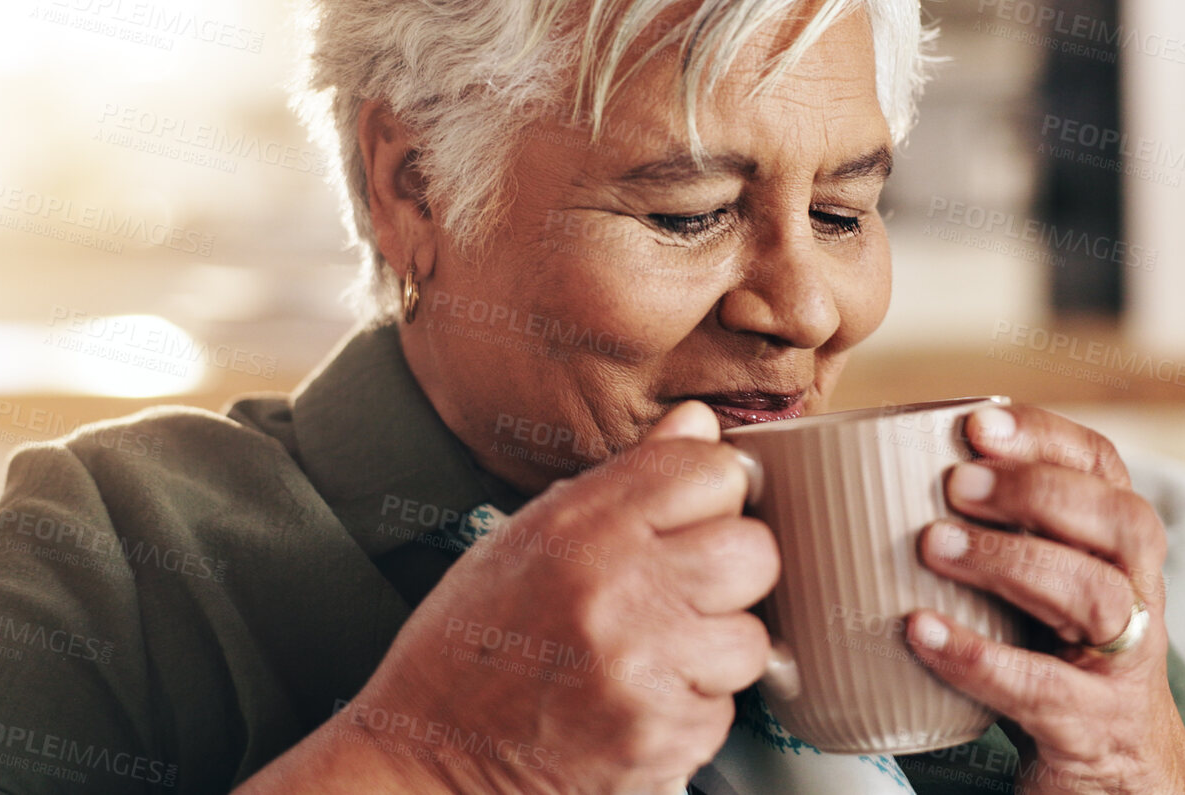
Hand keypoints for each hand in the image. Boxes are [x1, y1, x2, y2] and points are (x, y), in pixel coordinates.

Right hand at [296, 401, 776, 793]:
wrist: (431, 758)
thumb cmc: (472, 645)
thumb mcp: (527, 536)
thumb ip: (627, 480)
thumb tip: (697, 425)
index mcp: (580, 529)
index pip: (713, 471)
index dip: (712, 491)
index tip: (693, 512)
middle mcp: (618, 594)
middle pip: (753, 550)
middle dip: (730, 567)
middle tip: (682, 587)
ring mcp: (644, 672)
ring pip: (751, 636)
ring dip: (716, 645)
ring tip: (655, 651)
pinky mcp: (662, 739)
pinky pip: (726, 707)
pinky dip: (694, 705)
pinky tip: (640, 697)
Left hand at [903, 403, 1184, 794]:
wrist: (1122, 781)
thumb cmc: (1055, 664)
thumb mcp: (1042, 592)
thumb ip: (998, 535)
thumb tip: (871, 475)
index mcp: (1121, 551)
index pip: (1106, 470)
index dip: (1048, 437)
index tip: (979, 423)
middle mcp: (1140, 598)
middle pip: (1122, 523)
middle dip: (1038, 490)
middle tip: (957, 483)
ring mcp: (1125, 667)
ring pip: (1097, 596)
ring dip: (1011, 561)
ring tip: (932, 545)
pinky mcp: (1094, 729)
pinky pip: (1045, 687)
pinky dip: (979, 656)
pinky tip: (920, 632)